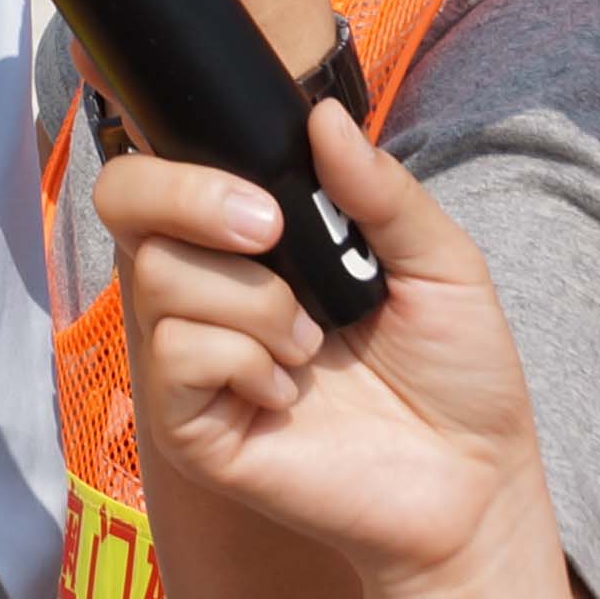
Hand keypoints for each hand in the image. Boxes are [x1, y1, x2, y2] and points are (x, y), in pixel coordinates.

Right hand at [105, 103, 586, 598]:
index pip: (164, 170)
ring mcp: (193, 358)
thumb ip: (381, 189)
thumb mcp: (441, 263)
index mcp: (255, 240)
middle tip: (272, 233)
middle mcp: (210, 288)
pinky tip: (290, 395)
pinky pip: (177, 356)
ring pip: (159, 280)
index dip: (179, 159)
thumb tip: (322, 116)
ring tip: (313, 344)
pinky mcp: (191, 426)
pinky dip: (245, 363)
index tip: (262, 189)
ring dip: (255, 304)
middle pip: (126, 202)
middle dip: (191, 199)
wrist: (473, 483)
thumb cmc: (457, 376)